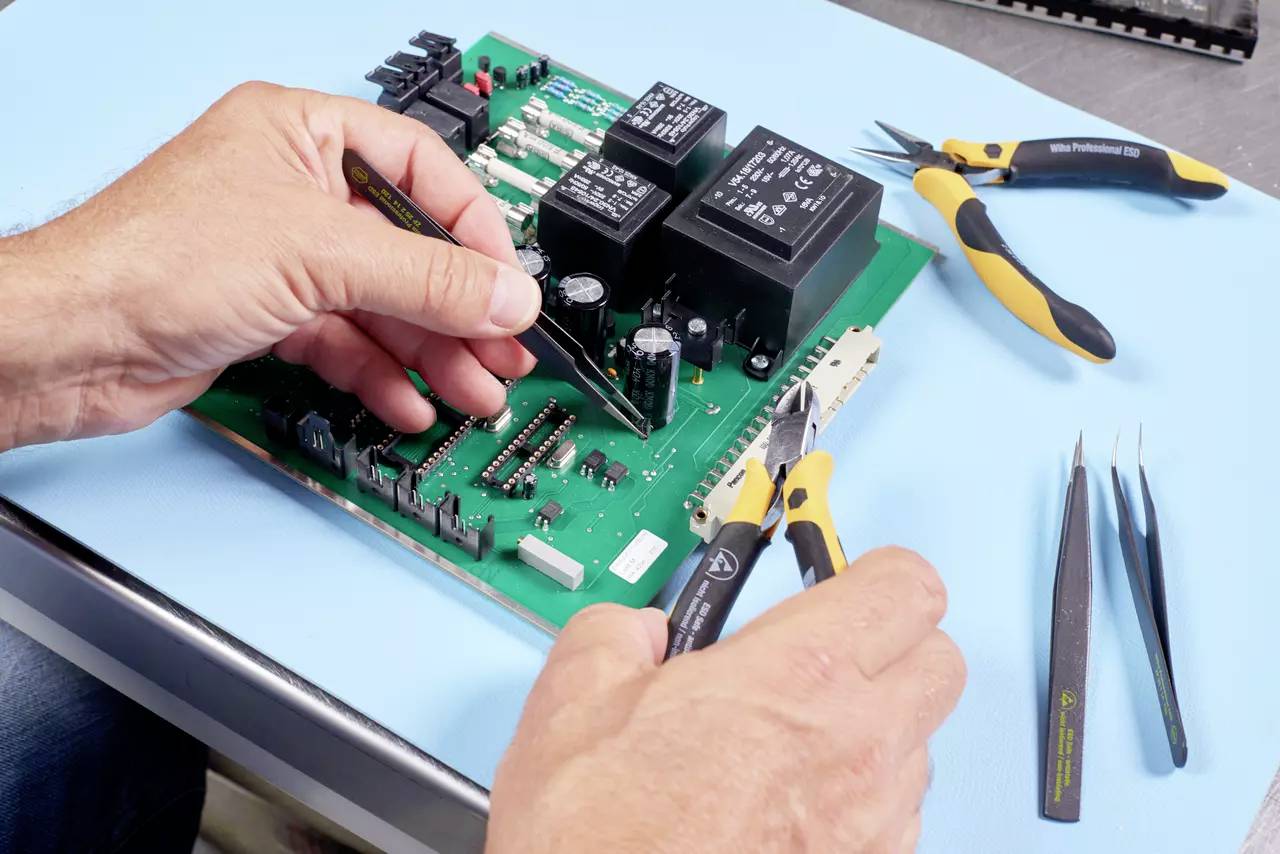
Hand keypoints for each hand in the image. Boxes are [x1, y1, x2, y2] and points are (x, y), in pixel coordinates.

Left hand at [0, 82, 540, 450]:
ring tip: (473, 389)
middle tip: (502, 352)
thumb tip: (506, 293)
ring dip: (430, 352)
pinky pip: (346, 341)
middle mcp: (296, 190)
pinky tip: (409, 401)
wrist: (72, 346)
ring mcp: (283, 256)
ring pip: (381, 304)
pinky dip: (380, 374)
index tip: (507, 283)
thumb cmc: (151, 260)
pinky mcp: (269, 314)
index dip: (472, 229)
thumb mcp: (320, 255)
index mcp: (304, 133)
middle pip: (408, 248)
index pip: (422, 170)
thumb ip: (427, 278)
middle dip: (458, 309)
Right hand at [489, 547, 965, 853]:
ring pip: (922, 738)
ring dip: (878, 721)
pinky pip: (899, 812)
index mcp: (797, 676)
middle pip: (941, 657)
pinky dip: (865, 792)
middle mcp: (857, 745)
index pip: (906, 585)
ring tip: (797, 735)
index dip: (876, 571)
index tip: (845, 576)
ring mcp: (874, 820)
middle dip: (893, 640)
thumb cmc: (598, 841)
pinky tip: (795, 799)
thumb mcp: (573, 700)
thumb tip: (638, 629)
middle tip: (828, 649)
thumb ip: (619, 630)